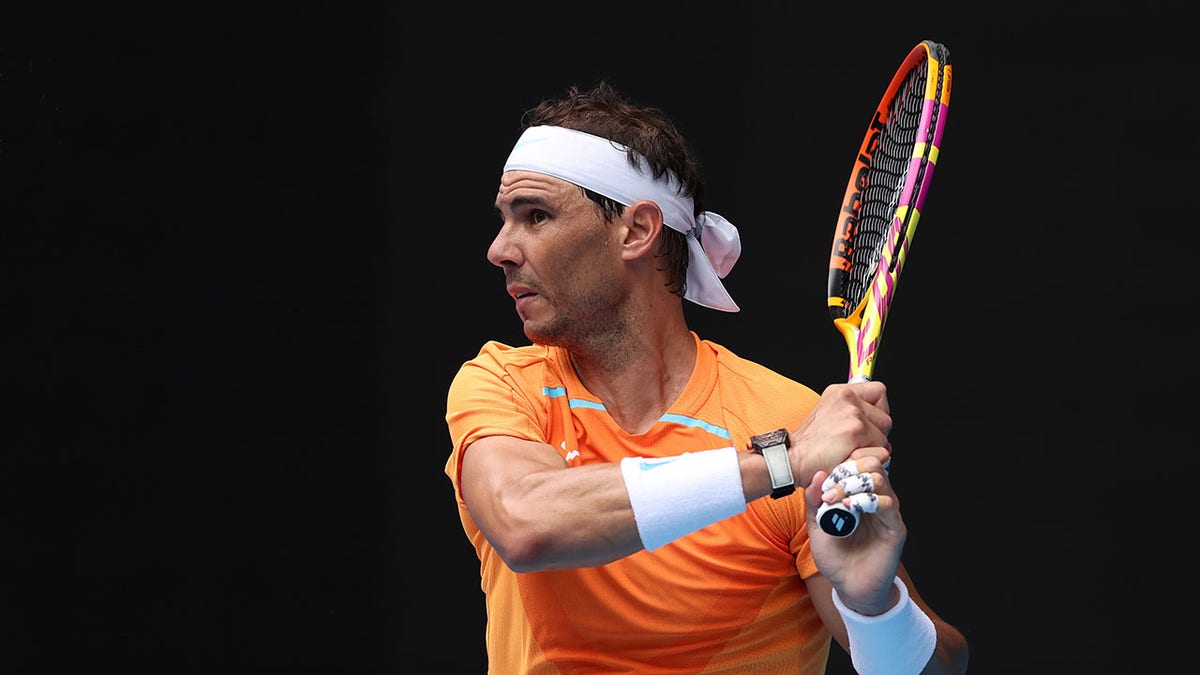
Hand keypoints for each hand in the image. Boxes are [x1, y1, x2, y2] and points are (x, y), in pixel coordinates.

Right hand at [788, 380, 891, 487]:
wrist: (792, 458)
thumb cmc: (809, 444)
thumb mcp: (827, 415)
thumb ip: (851, 411)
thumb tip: (877, 419)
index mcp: (839, 392)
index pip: (879, 391)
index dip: (879, 409)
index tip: (870, 422)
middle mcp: (847, 397)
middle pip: (885, 416)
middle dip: (877, 433)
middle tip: (856, 442)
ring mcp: (852, 414)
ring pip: (884, 435)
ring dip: (872, 447)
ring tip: (850, 450)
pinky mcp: (856, 432)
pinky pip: (880, 449)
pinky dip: (868, 457)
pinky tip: (850, 457)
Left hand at [804, 449, 905, 614]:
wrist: (849, 587)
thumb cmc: (834, 557)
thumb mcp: (816, 526)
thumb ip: (813, 502)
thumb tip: (817, 474)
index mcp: (858, 495)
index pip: (857, 464)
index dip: (841, 464)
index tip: (823, 479)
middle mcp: (875, 499)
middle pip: (872, 465)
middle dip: (847, 472)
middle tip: (829, 491)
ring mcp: (887, 512)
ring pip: (880, 480)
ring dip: (854, 485)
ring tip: (836, 500)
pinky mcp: (895, 528)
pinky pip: (888, 504)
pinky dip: (868, 501)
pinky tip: (850, 508)